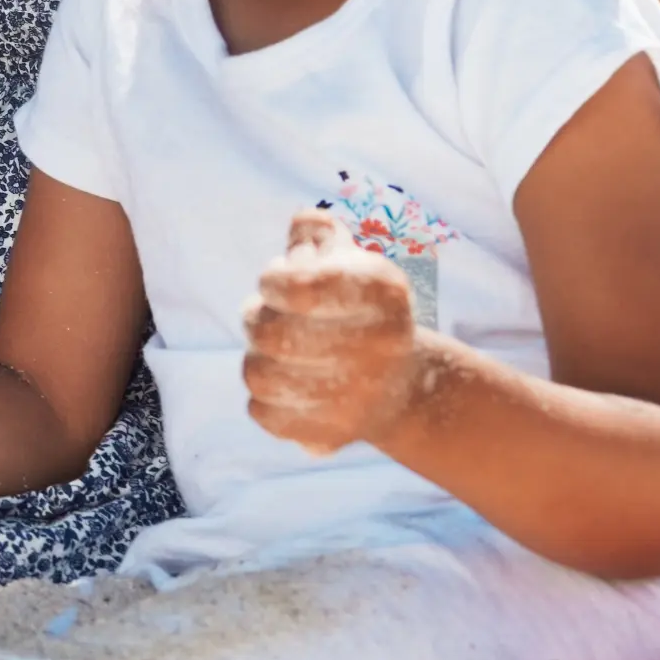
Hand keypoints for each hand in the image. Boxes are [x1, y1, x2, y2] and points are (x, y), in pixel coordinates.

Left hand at [239, 209, 424, 453]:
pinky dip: (264, 401)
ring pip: (260, 375)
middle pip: (272, 334)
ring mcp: (360, 396)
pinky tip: (285, 390)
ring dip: (257, 360)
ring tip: (272, 354)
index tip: (273, 284)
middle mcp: (380, 346)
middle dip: (257, 320)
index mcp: (382, 292)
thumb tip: (303, 224)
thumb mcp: (348, 263)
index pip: (305, 287)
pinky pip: (265, 414)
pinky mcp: (335, 435)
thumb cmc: (358, 311)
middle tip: (264, 318)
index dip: (274, 282)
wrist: (402, 387)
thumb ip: (319, 235)